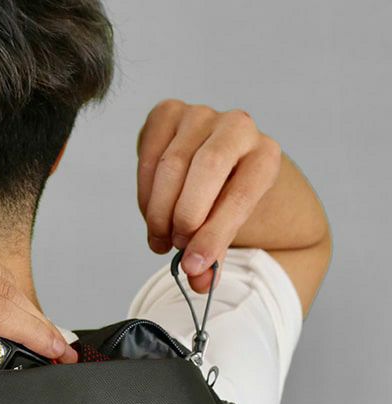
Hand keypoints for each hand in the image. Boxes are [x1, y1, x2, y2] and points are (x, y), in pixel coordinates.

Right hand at [136, 100, 281, 292]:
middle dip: (184, 215)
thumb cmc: (226, 203)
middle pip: (206, 168)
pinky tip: (151, 211)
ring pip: (171, 164)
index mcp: (265, 156)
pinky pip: (148, 154)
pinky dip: (144, 192)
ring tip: (160, 239)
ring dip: (158, 211)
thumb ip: (214, 257)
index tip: (193, 266)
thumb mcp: (230, 229)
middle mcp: (239, 126)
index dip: (214, 234)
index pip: (241, 195)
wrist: (218, 169)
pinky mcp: (168, 113)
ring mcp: (202, 115)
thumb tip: (199, 283)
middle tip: (175, 246)